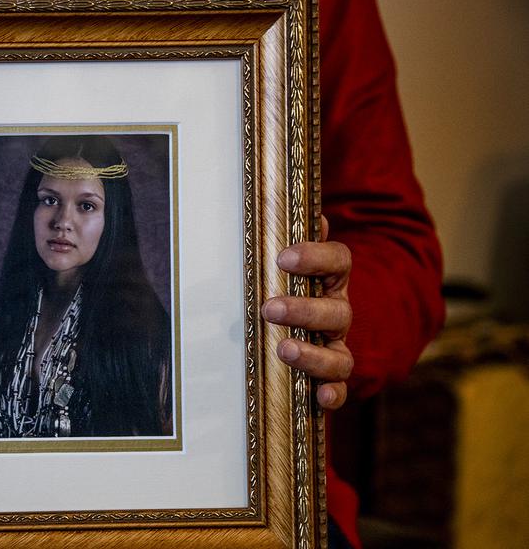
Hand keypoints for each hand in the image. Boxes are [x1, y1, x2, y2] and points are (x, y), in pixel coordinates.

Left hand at [261, 216, 352, 409]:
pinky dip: (333, 395)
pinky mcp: (329, 379)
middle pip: (336, 311)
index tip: (284, 257)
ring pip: (340, 355)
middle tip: (269, 308)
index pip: (339, 261)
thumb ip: (291, 237)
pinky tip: (321, 397)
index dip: (316, 257)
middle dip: (303, 310)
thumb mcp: (288, 263)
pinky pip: (340, 390)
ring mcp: (335, 347)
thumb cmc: (288, 286)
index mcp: (330, 281)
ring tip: (284, 349)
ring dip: (313, 354)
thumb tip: (307, 212)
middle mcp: (338, 314)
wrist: (305, 326)